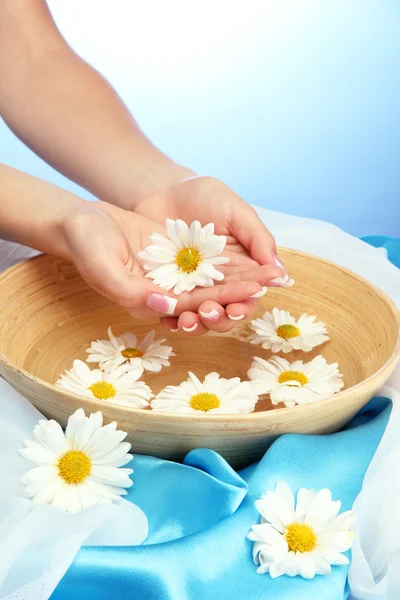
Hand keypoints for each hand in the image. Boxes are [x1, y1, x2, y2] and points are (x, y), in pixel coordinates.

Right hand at [61, 202, 274, 322]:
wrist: (82, 220)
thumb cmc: (86, 243)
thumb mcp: (104, 267)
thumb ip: (132, 291)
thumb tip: (166, 306)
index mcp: (147, 303)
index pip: (192, 306)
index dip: (223, 300)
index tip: (252, 292)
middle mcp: (162, 294)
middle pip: (208, 297)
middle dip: (239, 292)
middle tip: (270, 282)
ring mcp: (169, 276)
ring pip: (210, 281)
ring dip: (238, 278)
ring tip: (268, 272)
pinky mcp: (174, 258)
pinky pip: (204, 262)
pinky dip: (226, 261)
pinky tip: (249, 256)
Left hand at [133, 176, 289, 333]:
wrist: (162, 189)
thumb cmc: (205, 196)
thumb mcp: (236, 212)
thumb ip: (258, 240)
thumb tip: (281, 273)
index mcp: (242, 266)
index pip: (249, 293)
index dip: (246, 304)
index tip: (238, 307)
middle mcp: (220, 281)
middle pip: (226, 310)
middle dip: (220, 318)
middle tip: (209, 312)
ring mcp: (193, 286)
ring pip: (200, 315)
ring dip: (197, 324)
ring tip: (188, 321)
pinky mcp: (168, 287)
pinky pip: (171, 309)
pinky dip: (170, 318)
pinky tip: (168, 321)